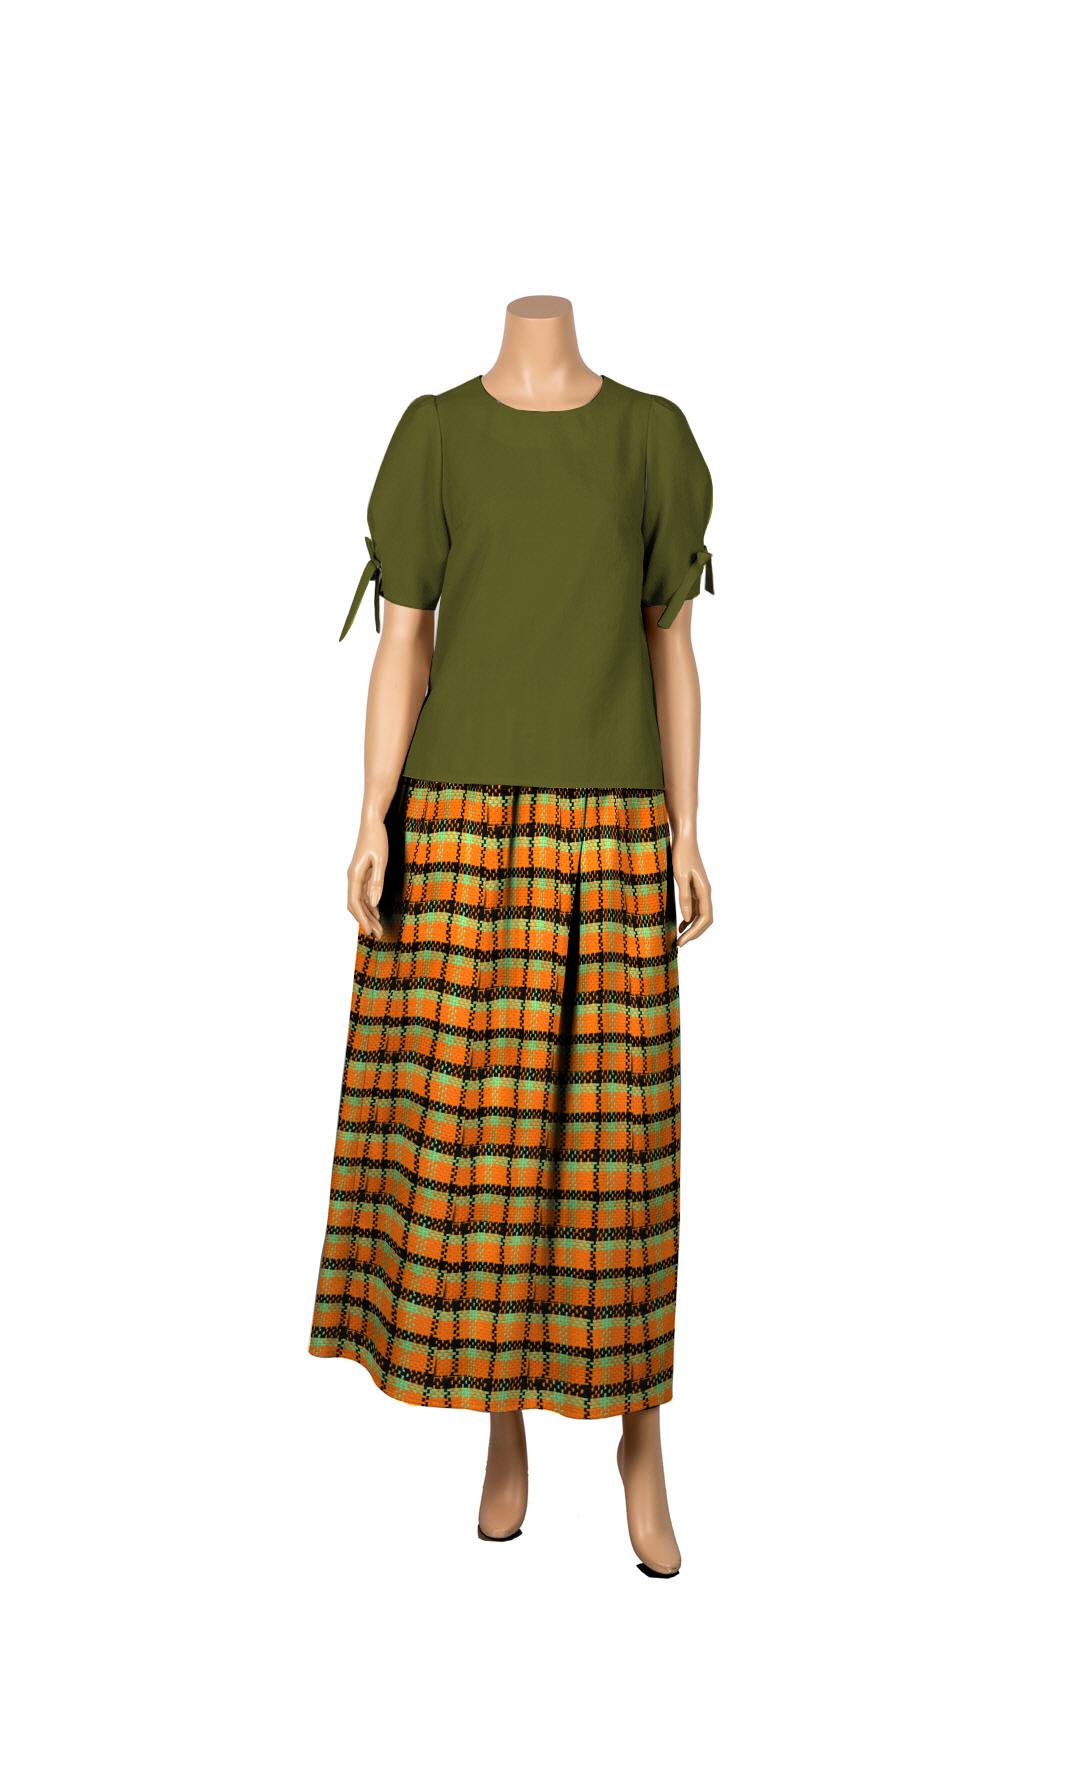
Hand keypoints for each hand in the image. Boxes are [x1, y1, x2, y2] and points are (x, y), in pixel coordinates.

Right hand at [347, 817, 387, 938]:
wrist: (372, 823)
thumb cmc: (377, 839)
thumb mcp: (381, 860)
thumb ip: (377, 882)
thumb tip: (374, 903)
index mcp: (354, 875)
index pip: (355, 903)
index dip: (362, 919)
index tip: (370, 932)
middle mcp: (353, 878)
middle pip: (356, 906)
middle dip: (366, 922)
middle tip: (378, 936)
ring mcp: (357, 876)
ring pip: (360, 901)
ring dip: (369, 916)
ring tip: (379, 929)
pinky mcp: (363, 874)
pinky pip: (364, 894)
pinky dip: (370, 906)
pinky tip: (377, 914)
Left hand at [671, 835, 712, 947]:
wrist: (684, 838)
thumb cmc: (681, 855)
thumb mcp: (680, 877)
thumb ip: (684, 898)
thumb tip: (687, 919)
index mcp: (704, 891)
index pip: (705, 919)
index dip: (694, 933)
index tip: (681, 942)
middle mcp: (705, 892)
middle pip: (705, 920)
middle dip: (694, 934)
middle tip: (679, 944)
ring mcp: (701, 890)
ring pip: (701, 915)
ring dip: (692, 928)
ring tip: (679, 938)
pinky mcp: (694, 887)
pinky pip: (695, 908)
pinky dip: (689, 919)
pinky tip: (680, 925)